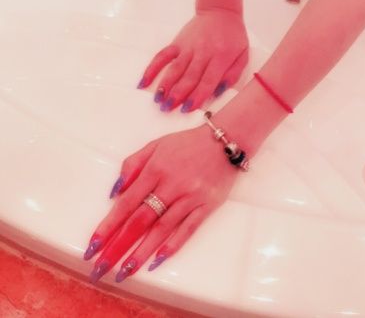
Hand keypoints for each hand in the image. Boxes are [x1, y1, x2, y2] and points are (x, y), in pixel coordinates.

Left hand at [83, 123, 240, 283]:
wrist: (226, 139)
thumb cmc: (188, 144)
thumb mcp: (156, 145)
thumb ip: (132, 164)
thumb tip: (115, 191)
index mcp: (155, 169)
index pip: (126, 203)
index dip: (108, 226)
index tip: (93, 246)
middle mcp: (171, 185)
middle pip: (140, 221)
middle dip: (118, 246)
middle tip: (101, 268)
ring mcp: (190, 196)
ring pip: (162, 229)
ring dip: (141, 252)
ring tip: (125, 271)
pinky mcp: (207, 205)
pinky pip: (188, 229)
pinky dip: (172, 245)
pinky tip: (157, 260)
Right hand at [137, 8, 248, 113]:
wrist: (220, 11)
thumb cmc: (233, 36)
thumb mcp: (243, 54)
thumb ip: (233, 74)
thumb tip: (217, 92)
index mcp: (221, 57)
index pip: (207, 80)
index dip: (197, 96)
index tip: (187, 109)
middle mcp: (203, 52)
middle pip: (189, 77)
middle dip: (178, 94)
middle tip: (168, 109)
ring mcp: (188, 47)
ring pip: (174, 68)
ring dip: (165, 85)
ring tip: (158, 100)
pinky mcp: (177, 42)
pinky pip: (162, 56)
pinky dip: (152, 69)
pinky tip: (143, 83)